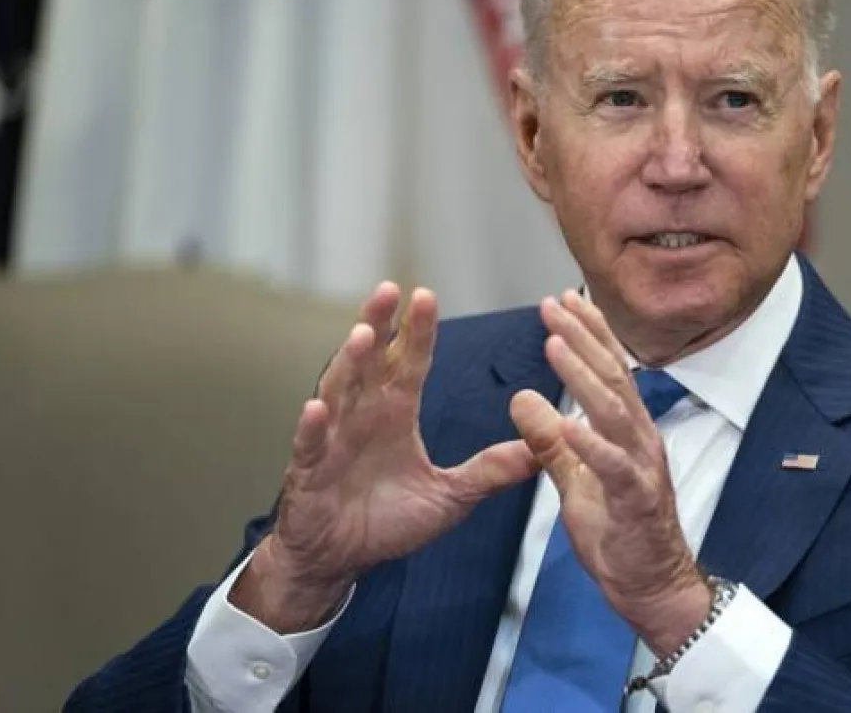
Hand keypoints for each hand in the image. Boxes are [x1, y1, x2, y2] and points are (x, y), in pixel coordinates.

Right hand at [232, 283, 540, 631]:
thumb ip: (491, 471)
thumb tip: (540, 451)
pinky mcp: (309, 472)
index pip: (409, 363)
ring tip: (363, 335)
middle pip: (371, 361)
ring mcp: (333, 440)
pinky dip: (314, 427)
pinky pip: (311, 445)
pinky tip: (318, 407)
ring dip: (349, 362)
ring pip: (339, 391)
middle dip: (380, 324)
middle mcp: (362, 417)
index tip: (426, 296)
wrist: (339, 561)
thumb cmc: (387, 522)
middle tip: (391, 289)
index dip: (417, 331)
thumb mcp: (451, 496)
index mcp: (395, 414)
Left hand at [509, 291, 711, 656]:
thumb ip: (549, 441)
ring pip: (613, 411)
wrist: (650, 583)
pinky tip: (568, 425)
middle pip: (612, 376)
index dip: (587, 332)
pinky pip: (614, 467)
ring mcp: (641, 466)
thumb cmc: (617, 529)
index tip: (561, 298)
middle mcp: (639, 438)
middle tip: (552, 304)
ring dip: (583, 376)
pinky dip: (591, 445)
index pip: (608, 369)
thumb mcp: (573, 479)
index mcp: (626, 429)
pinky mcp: (636, 499)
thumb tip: (521, 398)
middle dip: (582, 337)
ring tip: (554, 345)